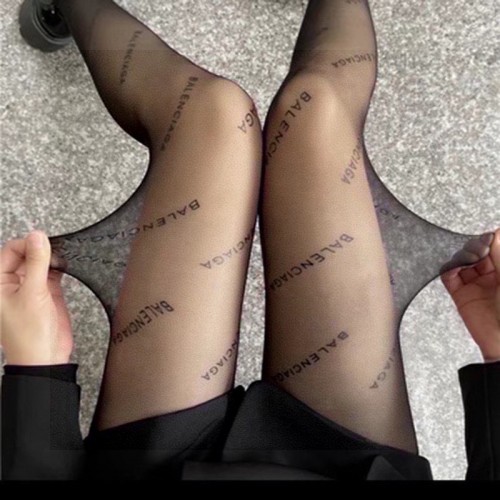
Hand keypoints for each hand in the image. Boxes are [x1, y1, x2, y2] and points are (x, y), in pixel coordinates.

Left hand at [0, 230, 73, 364]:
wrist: (46, 358)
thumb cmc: (30, 335)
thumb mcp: (33, 293)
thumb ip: (37, 263)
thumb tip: (38, 237)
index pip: (9, 252)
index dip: (26, 244)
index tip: (44, 243)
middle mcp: (11, 284)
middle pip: (24, 255)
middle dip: (40, 250)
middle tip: (54, 252)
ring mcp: (29, 288)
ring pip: (39, 262)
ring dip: (50, 258)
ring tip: (60, 261)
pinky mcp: (46, 293)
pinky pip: (51, 272)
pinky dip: (59, 267)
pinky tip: (65, 267)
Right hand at [441, 229, 499, 362]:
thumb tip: (493, 232)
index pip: (493, 245)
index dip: (489, 239)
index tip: (490, 238)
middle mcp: (491, 274)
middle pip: (476, 250)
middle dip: (476, 246)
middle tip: (481, 250)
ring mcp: (475, 284)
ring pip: (462, 260)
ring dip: (463, 256)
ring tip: (472, 260)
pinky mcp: (460, 294)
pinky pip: (448, 276)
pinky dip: (449, 268)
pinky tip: (457, 268)